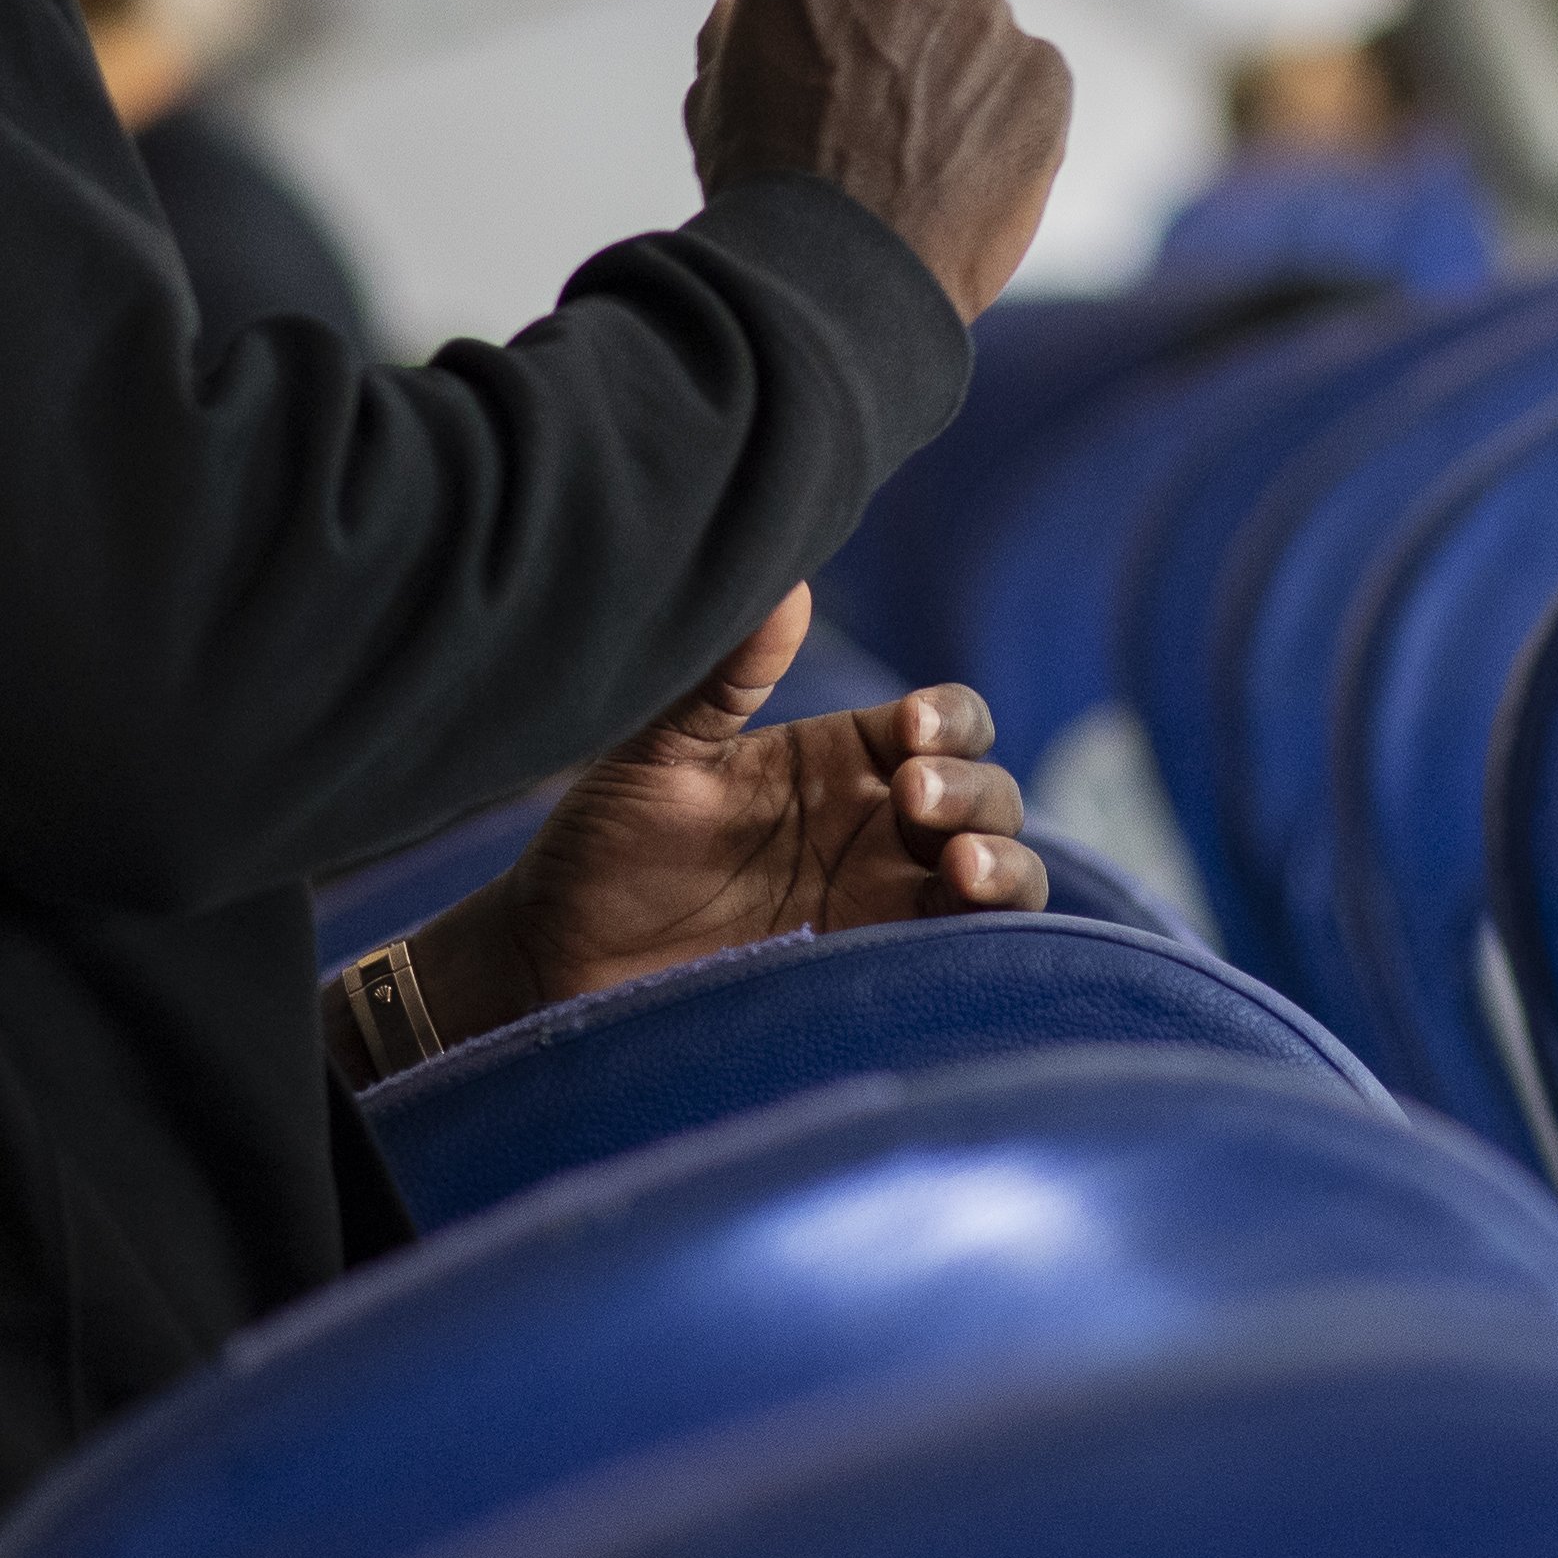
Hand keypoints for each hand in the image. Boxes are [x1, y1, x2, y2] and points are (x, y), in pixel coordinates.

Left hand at [393, 586, 1045, 1053]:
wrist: (553, 964)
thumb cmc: (600, 848)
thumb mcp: (657, 755)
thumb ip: (725, 677)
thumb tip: (787, 583)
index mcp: (837, 759)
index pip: (944, 720)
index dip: (950, 719)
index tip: (910, 731)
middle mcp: (874, 827)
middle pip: (986, 794)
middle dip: (974, 793)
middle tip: (915, 805)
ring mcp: (879, 903)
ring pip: (999, 875)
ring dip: (1004, 866)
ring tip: (959, 868)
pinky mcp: (870, 974)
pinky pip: (966, 956)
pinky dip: (991, 941)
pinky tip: (965, 930)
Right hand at [684, 0, 1071, 318]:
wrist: (839, 289)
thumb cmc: (765, 197)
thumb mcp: (718, 96)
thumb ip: (743, 23)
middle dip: (893, 38)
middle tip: (863, 130)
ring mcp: (981, 15)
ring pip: (971, 38)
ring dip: (948, 85)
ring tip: (910, 173)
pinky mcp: (1045, 71)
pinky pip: (1025, 81)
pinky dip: (1002, 122)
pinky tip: (961, 181)